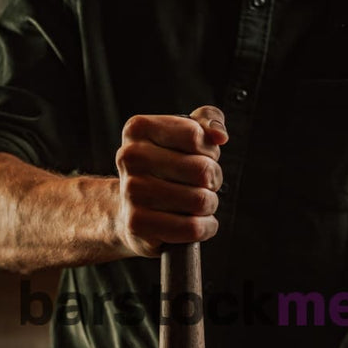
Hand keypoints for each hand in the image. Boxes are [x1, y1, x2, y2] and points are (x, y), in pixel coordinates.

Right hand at [115, 105, 227, 256]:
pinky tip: (198, 222)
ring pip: (200, 200)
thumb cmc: (163, 168)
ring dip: (210, 205)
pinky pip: (192, 227)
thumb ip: (208, 120)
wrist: (128, 209)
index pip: (196, 136)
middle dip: (214, 180)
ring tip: (198, 203)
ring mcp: (131, 191)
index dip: (210, 150)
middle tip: (203, 184)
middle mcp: (130, 157)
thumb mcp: (183, 134)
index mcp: (138, 129)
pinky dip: (206, 227)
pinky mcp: (138, 223)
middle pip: (202, 169)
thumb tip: (219, 136)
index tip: (202, 157)